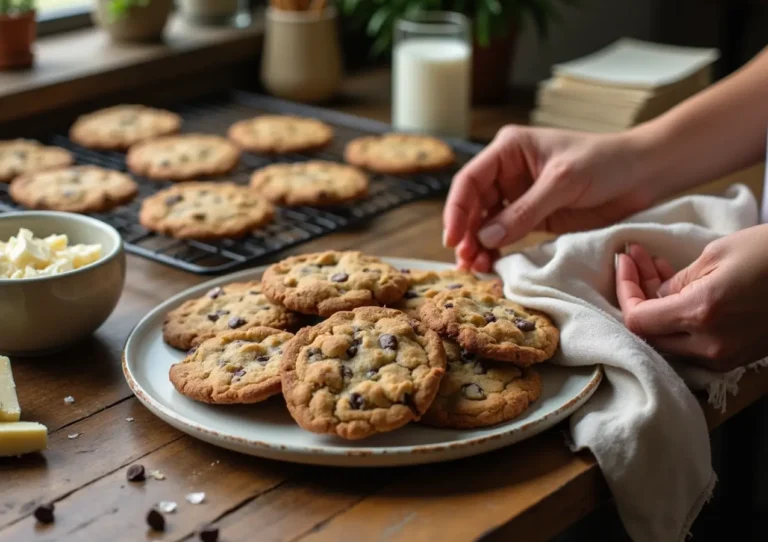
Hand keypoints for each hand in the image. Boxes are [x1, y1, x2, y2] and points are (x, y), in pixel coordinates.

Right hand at [443, 126, 654, 271]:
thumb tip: (485, 237)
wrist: (644, 174)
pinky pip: (506, 234)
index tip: (453, 238)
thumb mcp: (563, 182)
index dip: (457, 210)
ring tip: (475, 267)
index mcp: (509, 150)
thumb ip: (524, 210)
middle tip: (464, 261)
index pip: (470, 180)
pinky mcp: (534, 216)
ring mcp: (520, 195)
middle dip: (466, 232)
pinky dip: (497, 249)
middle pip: (473, 204)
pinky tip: (492, 263)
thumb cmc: (606, 162)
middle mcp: (508, 171)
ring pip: (486, 222)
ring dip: (478, 244)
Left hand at [616, 228, 767, 371]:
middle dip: (636, 295)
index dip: (625, 291)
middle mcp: (710, 345)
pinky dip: (677, 318)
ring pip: (669, 340)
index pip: (638, 320)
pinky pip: (693, 344)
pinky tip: (676, 288)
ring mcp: (725, 356)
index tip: (625, 261)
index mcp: (701, 315)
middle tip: (635, 261)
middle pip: (649, 334)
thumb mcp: (716, 255)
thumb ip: (676, 281)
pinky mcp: (737, 358)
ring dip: (655, 306)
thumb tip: (654, 295)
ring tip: (654, 268)